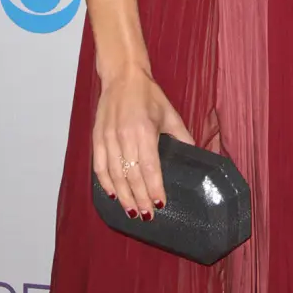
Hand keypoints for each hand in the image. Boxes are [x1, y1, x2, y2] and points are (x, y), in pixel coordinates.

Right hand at [92, 65, 193, 218]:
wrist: (123, 76)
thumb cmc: (148, 94)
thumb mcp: (169, 113)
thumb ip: (181, 135)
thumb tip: (195, 153)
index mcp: (144, 130)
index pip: (150, 167)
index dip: (154, 188)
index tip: (160, 204)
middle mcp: (125, 136)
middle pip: (132, 176)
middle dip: (140, 199)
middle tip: (147, 216)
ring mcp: (108, 137)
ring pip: (115, 175)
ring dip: (124, 196)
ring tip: (132, 212)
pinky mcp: (97, 137)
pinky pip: (100, 166)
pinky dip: (105, 183)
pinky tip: (113, 195)